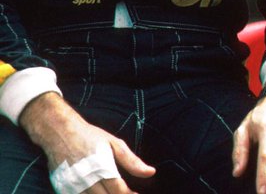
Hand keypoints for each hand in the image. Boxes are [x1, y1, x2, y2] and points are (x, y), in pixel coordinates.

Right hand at [19, 93, 153, 193]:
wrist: (59, 132)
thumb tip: (151, 173)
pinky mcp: (62, 189)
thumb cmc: (90, 136)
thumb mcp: (114, 144)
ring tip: (110, 191)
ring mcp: (73, 186)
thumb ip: (132, 162)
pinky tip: (97, 190)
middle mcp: (86, 180)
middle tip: (124, 192)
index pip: (119, 191)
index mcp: (102, 169)